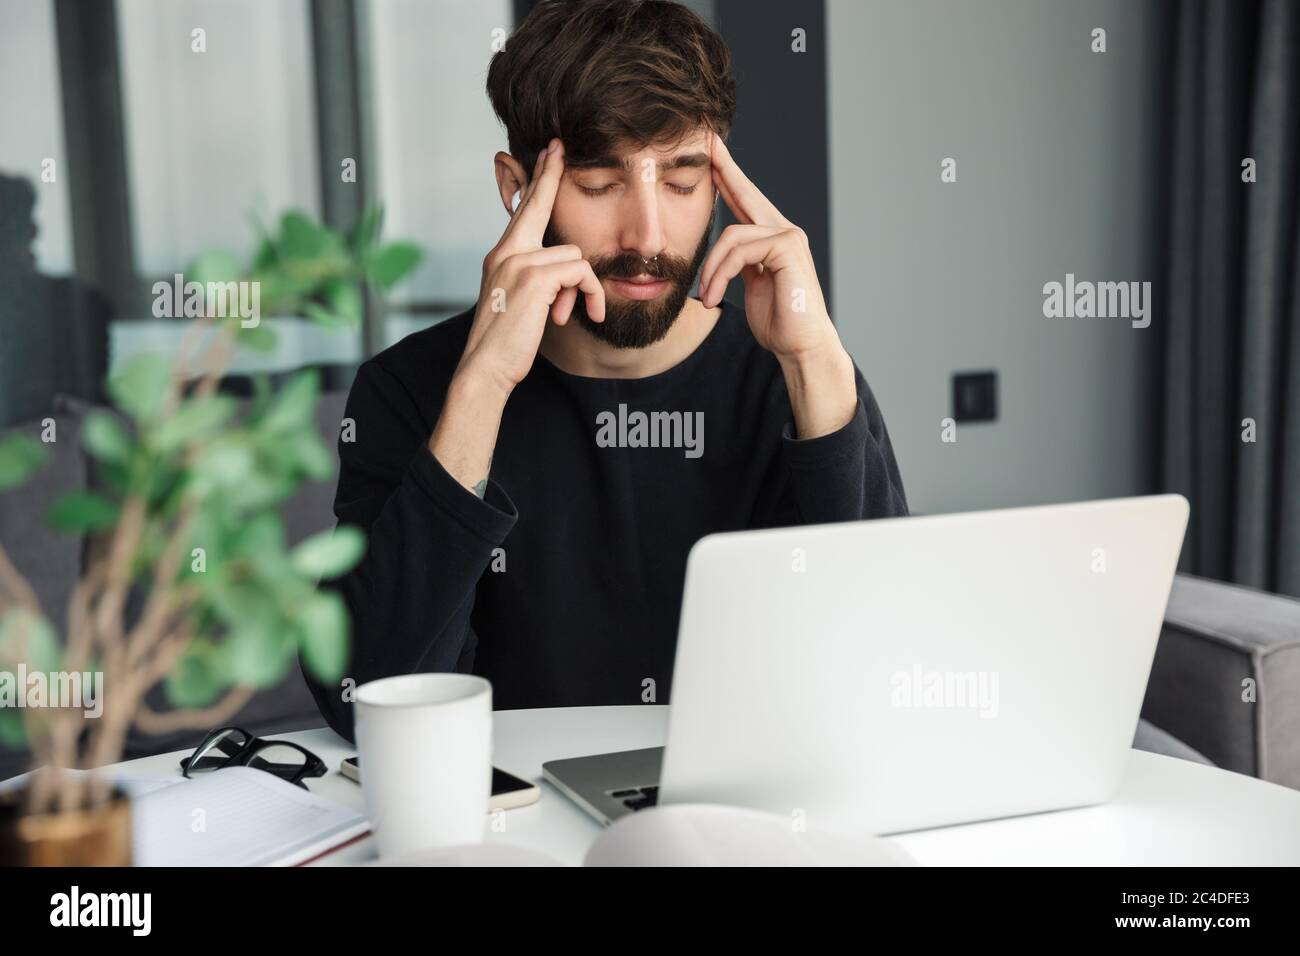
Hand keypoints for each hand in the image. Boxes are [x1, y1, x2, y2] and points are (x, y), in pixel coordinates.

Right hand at [457, 139, 605, 397]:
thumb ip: (537, 278)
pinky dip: (588, 294)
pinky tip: (575, 317)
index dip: (536, 179)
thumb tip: (567, 270)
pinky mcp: (535, 278)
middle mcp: (506, 251)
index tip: (548, 152)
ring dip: (583, 287)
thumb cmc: (505, 343)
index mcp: (501, 255)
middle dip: (550, 175)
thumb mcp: (520, 303)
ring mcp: (518, 262)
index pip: (523, 209)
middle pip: (540, 206)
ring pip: (574, 256)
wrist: (485, 368)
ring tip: (569, 314)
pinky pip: (580, 272)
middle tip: (558, 146)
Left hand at [699, 133, 855, 438]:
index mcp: (772, 238)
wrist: (800, 346)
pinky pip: (740, 250)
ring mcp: (788, 237)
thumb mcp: (752, 286)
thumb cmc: (779, 323)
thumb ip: (740, 264)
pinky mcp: (788, 248)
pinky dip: (720, 273)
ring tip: (706, 298)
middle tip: (706, 144)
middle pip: (745, 193)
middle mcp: (784, 231)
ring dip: (710, 269)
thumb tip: (723, 254)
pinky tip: (714, 296)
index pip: (745, 200)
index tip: (710, 153)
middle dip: (723, 169)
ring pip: (732, 235)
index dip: (727, 176)